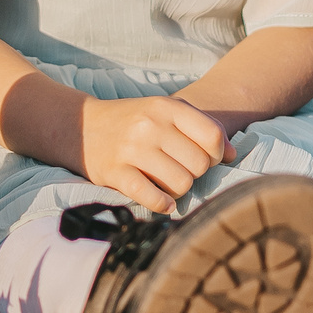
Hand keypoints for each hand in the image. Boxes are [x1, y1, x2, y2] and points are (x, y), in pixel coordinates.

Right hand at [78, 94, 225, 213]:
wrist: (81, 126)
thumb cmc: (133, 121)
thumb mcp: (165, 112)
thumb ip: (202, 126)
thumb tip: (232, 154)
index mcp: (165, 107)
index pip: (212, 137)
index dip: (216, 154)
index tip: (203, 157)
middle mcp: (149, 126)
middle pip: (199, 165)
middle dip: (195, 173)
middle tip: (180, 170)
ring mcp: (131, 150)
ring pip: (181, 184)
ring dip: (178, 190)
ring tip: (166, 183)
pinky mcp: (115, 173)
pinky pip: (152, 197)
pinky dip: (162, 205)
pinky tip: (162, 202)